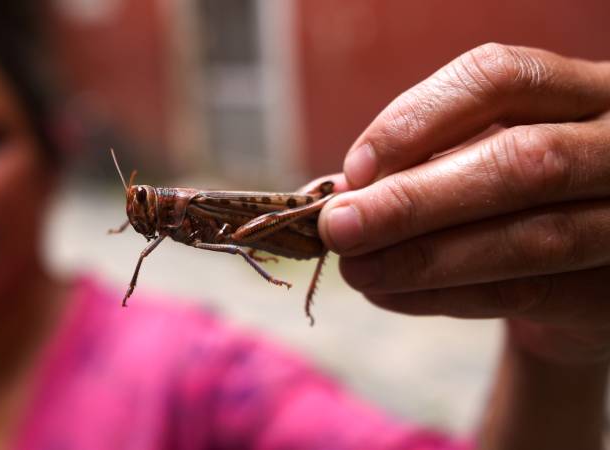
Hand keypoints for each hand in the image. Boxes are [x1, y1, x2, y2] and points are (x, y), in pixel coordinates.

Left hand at [318, 43, 609, 364]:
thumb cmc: (513, 205)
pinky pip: (527, 295)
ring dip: (424, 258)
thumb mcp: (474, 166)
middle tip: (339, 228)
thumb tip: (329, 194)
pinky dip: (444, 297)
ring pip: (531, 239)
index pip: (501, 80)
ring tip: (358, 270)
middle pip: (523, 161)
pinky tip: (390, 294)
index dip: (418, 120)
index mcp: (583, 92)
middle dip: (414, 200)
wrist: (582, 280)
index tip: (354, 170)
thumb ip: (415, 170)